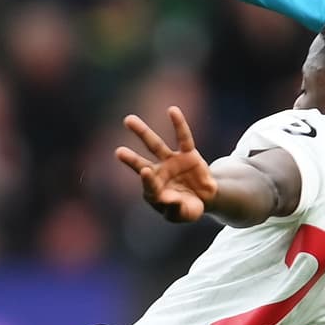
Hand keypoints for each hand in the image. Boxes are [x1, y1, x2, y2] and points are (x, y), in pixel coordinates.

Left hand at [115, 106, 215, 222]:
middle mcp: (159, 173)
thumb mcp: (181, 214)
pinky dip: (179, 124)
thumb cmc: (187, 209)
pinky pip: (183, 138)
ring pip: (155, 145)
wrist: (205, 199)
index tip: (145, 171)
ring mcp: (171, 162)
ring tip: (128, 120)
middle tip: (118, 151)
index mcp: (154, 190)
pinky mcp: (188, 154)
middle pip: (141, 162)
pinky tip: (172, 110)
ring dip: (142, 133)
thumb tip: (168, 199)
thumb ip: (174, 209)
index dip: (148, 179)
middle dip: (130, 158)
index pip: (149, 184)